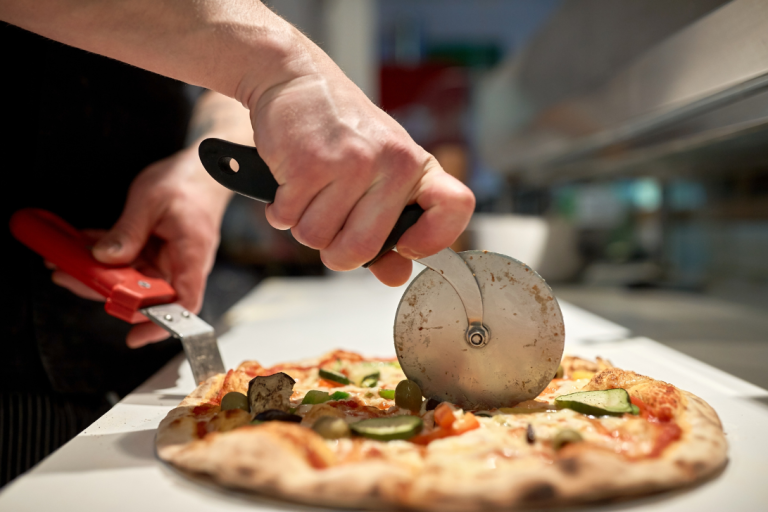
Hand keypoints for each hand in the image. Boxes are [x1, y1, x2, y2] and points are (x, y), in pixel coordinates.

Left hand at [52, 146, 231, 347]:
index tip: (135, 337)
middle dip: (107, 293)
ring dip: (99, 275)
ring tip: (66, 264)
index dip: (161, 324)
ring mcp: (168, 261)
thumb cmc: (188, 184)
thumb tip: (105, 258)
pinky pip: (129, 264)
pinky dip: (105, 257)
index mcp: (192, 255)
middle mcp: (182, 265)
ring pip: (132, 282)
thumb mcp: (151, 201)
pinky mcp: (155, 253)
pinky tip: (83, 248)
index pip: (184, 304)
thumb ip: (128, 231)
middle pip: (147, 296)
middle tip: (71, 279)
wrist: (203, 172)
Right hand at [247, 51, 474, 286]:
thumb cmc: (341, 131)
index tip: (406, 248)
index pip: (455, 208)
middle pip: (361, 250)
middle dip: (335, 252)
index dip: (433, 241)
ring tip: (309, 191)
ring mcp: (351, 163)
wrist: (297, 80)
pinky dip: (281, 210)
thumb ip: (389, 229)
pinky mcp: (309, 164)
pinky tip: (290, 181)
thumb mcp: (378, 172)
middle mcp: (392, 164)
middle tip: (330, 225)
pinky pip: (288, 220)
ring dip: (304, 226)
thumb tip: (395, 276)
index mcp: (416, 166)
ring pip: (317, 239)